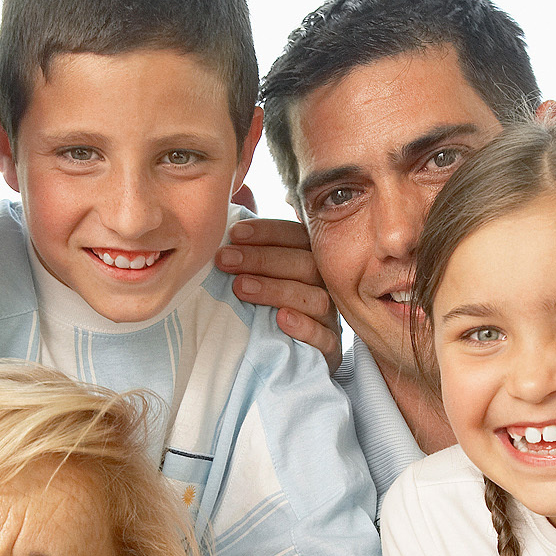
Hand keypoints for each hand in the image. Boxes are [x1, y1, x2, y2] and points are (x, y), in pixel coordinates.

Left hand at [218, 218, 341, 371]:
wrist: (289, 362)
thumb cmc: (268, 309)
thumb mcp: (258, 273)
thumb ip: (251, 238)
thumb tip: (240, 193)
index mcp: (310, 261)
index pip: (296, 236)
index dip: (266, 232)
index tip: (233, 233)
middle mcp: (325, 285)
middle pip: (305, 264)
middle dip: (262, 259)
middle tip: (225, 260)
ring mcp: (330, 318)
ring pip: (314, 298)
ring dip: (276, 290)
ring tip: (241, 288)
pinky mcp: (330, 350)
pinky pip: (325, 338)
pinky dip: (304, 327)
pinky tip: (281, 320)